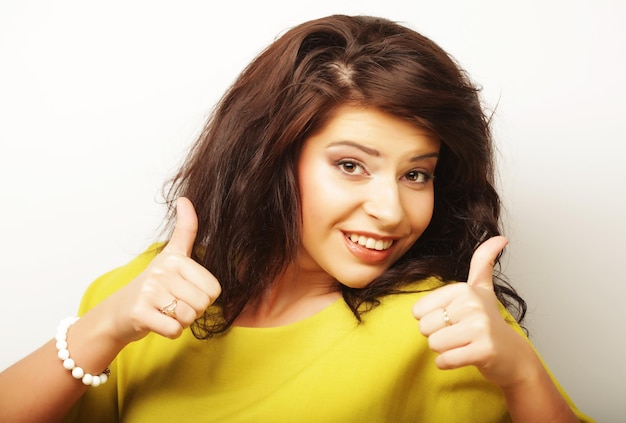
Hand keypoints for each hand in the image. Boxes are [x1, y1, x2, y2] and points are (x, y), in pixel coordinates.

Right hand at [98, 197, 220, 343]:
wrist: (119, 312)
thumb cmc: (154, 286)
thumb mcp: (172, 255)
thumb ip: (185, 230)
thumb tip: (185, 198)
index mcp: (175, 257)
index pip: (214, 289)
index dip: (204, 297)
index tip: (185, 290)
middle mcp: (162, 270)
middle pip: (203, 304)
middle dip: (192, 311)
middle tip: (173, 304)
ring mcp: (150, 291)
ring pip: (189, 318)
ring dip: (180, 322)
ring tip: (164, 312)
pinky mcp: (140, 312)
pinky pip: (174, 330)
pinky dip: (170, 332)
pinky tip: (157, 322)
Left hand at [412, 236, 534, 387]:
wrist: (513, 356)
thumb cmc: (489, 322)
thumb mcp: (483, 289)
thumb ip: (483, 262)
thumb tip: (500, 238)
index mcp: (464, 289)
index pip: (418, 310)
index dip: (432, 319)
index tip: (454, 320)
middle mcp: (472, 304)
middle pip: (425, 327)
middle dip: (438, 336)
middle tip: (460, 334)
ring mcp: (479, 327)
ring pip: (434, 344)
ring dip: (444, 350)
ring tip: (463, 345)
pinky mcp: (483, 351)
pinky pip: (444, 360)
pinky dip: (447, 363)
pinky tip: (465, 356)